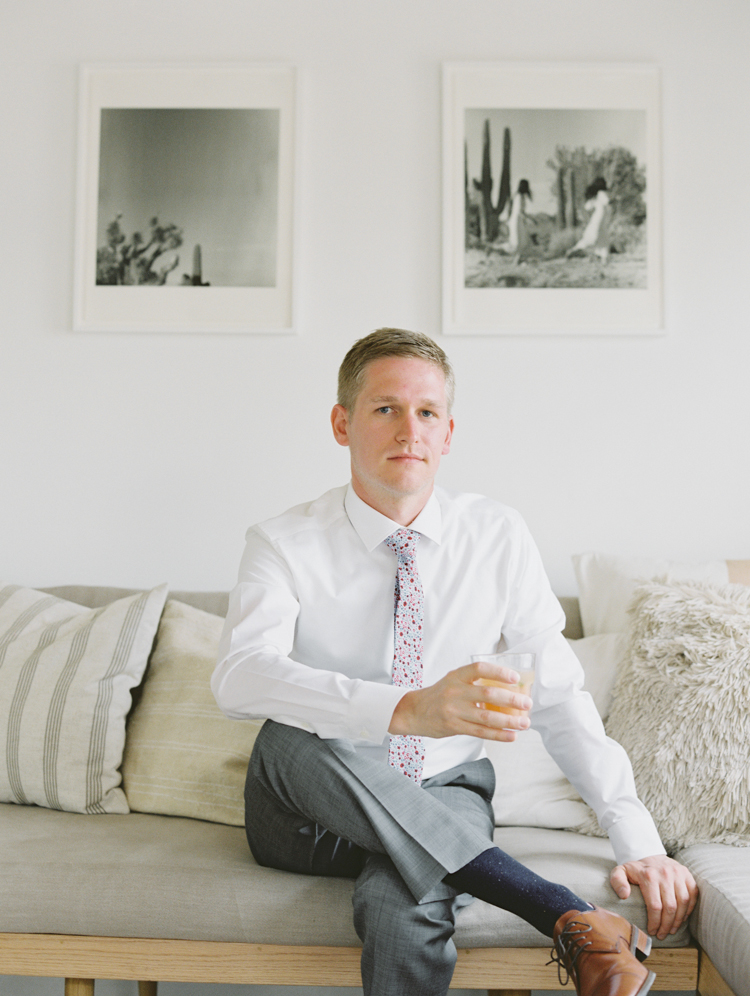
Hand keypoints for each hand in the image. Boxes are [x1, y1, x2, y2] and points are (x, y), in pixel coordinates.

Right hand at [388, 660, 531, 740]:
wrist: (413, 712)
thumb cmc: (439, 695)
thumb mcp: (452, 680)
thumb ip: (474, 682)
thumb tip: (507, 688)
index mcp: (456, 676)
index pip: (479, 669)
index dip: (498, 672)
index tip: (515, 678)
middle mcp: (454, 692)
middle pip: (487, 695)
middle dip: (511, 700)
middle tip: (527, 704)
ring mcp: (453, 711)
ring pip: (486, 717)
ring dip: (509, 721)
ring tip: (524, 723)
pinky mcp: (453, 727)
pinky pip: (480, 732)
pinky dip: (498, 735)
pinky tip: (511, 736)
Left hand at [610, 854, 697, 939]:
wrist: (651, 856)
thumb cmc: (636, 870)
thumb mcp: (620, 872)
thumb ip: (617, 881)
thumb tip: (624, 895)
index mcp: (648, 875)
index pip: (655, 906)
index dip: (654, 922)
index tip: (652, 931)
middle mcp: (665, 873)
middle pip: (670, 907)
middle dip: (666, 925)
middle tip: (662, 934)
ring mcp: (678, 873)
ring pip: (683, 903)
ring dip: (678, 920)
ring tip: (672, 929)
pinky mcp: (687, 874)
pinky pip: (693, 895)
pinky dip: (689, 909)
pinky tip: (682, 918)